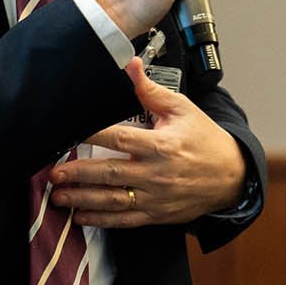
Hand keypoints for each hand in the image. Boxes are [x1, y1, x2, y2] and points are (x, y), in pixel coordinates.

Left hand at [49, 58, 243, 225]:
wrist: (232, 176)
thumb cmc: (205, 139)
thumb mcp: (182, 109)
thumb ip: (151, 90)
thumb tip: (130, 64)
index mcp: (161, 145)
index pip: (119, 138)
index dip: (92, 135)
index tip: (68, 133)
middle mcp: (156, 174)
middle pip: (111, 173)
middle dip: (79, 174)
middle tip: (54, 173)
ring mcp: (156, 198)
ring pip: (114, 200)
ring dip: (83, 200)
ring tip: (58, 197)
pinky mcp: (157, 215)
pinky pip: (126, 220)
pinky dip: (102, 220)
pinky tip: (81, 217)